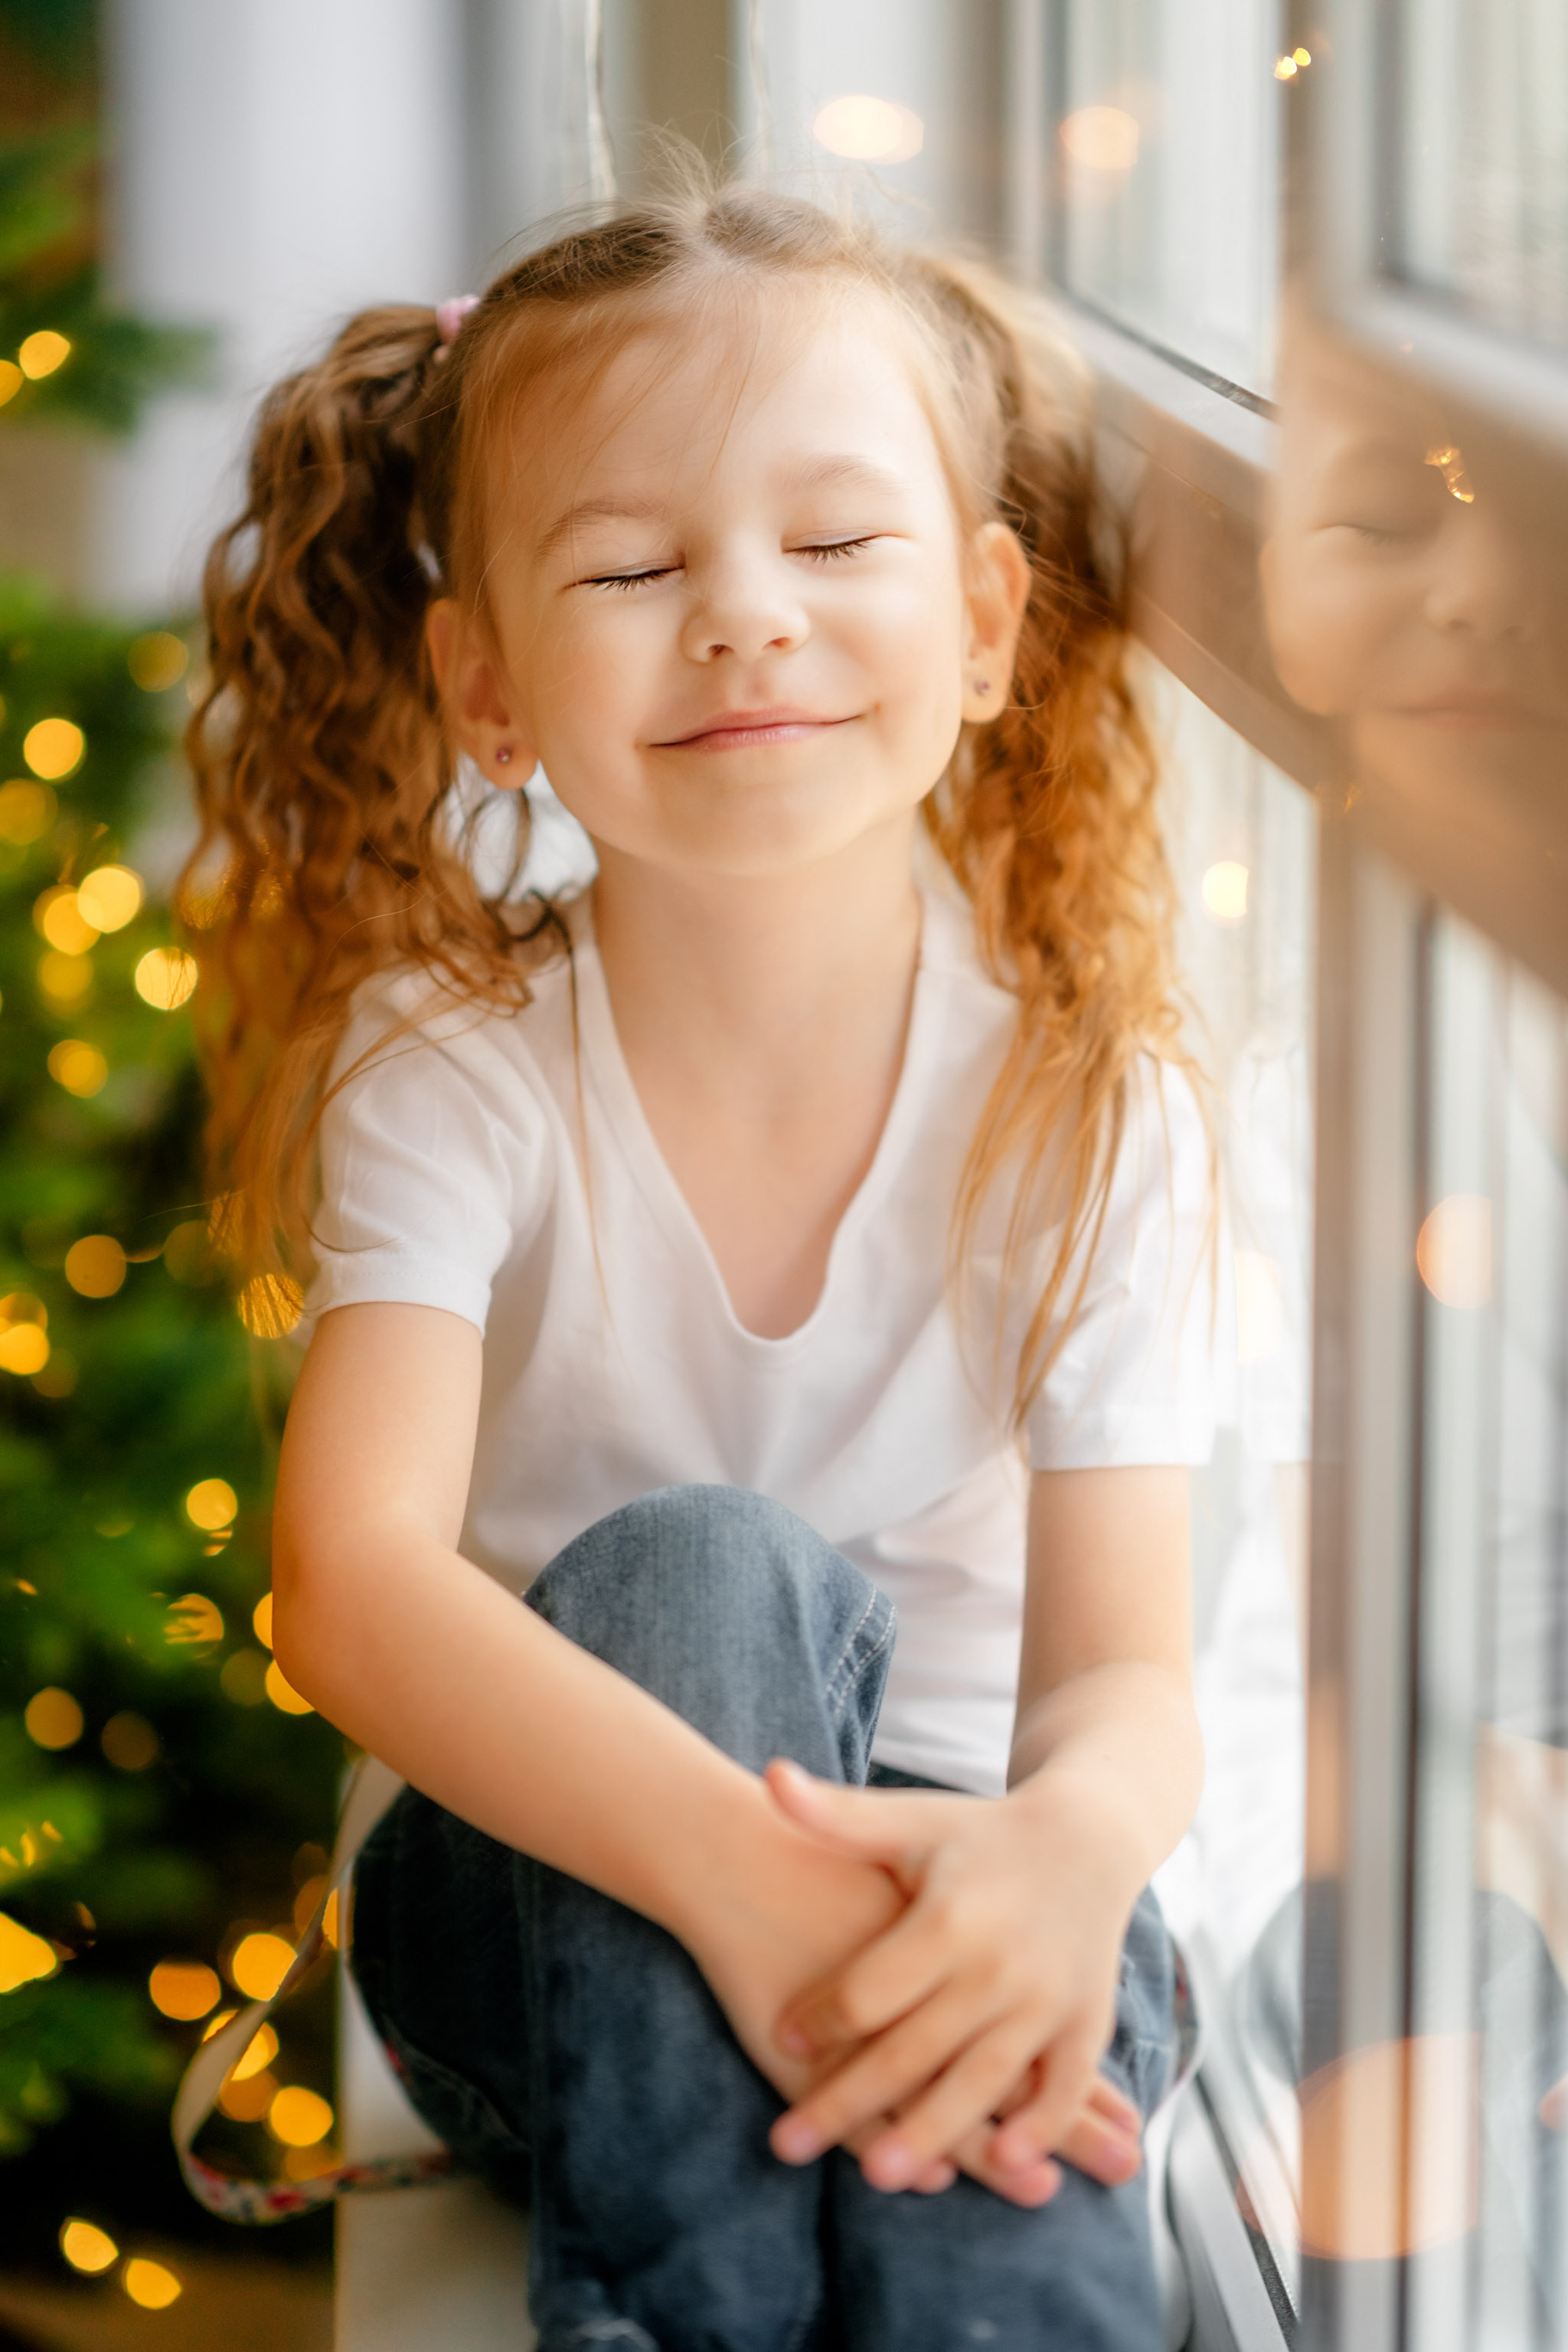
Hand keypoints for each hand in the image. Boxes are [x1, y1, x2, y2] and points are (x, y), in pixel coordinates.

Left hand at [760, 1758, 1134, 2194]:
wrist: (1087, 1839)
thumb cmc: (976, 1835)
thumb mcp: (910, 1820)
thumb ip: (837, 1816)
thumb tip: (769, 1777)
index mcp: (949, 1916)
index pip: (874, 1984)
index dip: (823, 2013)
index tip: (778, 2037)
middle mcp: (1000, 1963)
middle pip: (915, 2045)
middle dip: (850, 2097)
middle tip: (789, 2144)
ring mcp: (1048, 1998)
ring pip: (983, 2079)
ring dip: (934, 2131)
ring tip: (878, 2175)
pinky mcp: (1087, 2022)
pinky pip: (1064, 2084)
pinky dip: (1039, 2126)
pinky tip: (1004, 2163)